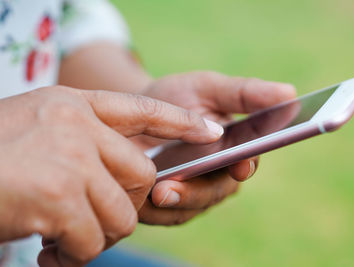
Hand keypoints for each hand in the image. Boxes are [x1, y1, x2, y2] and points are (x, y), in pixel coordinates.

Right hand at [0, 86, 222, 265]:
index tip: (211, 131)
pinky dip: (73, 255)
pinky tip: (44, 251)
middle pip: (140, 175)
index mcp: (73, 104)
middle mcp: (76, 124)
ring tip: (60, 239)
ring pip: (121, 213)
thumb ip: (82, 143)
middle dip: (123, 206)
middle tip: (89, 222)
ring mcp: (69, 158)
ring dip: (95, 236)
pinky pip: (92, 239)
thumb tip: (128, 177)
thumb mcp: (36, 129)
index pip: (141, 108)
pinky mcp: (58, 196)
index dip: (179, 120)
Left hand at [135, 71, 295, 224]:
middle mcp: (218, 175)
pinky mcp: (167, 204)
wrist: (135, 113)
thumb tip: (289, 92)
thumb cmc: (177, 98)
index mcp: (234, 148)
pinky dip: (155, 210)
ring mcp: (193, 191)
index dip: (247, 164)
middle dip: (199, 191)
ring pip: (192, 207)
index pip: (248, 160)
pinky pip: (166, 215)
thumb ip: (244, 93)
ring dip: (176, 202)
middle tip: (176, 187)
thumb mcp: (207, 88)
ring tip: (157, 193)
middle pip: (218, 191)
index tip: (241, 166)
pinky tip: (142, 199)